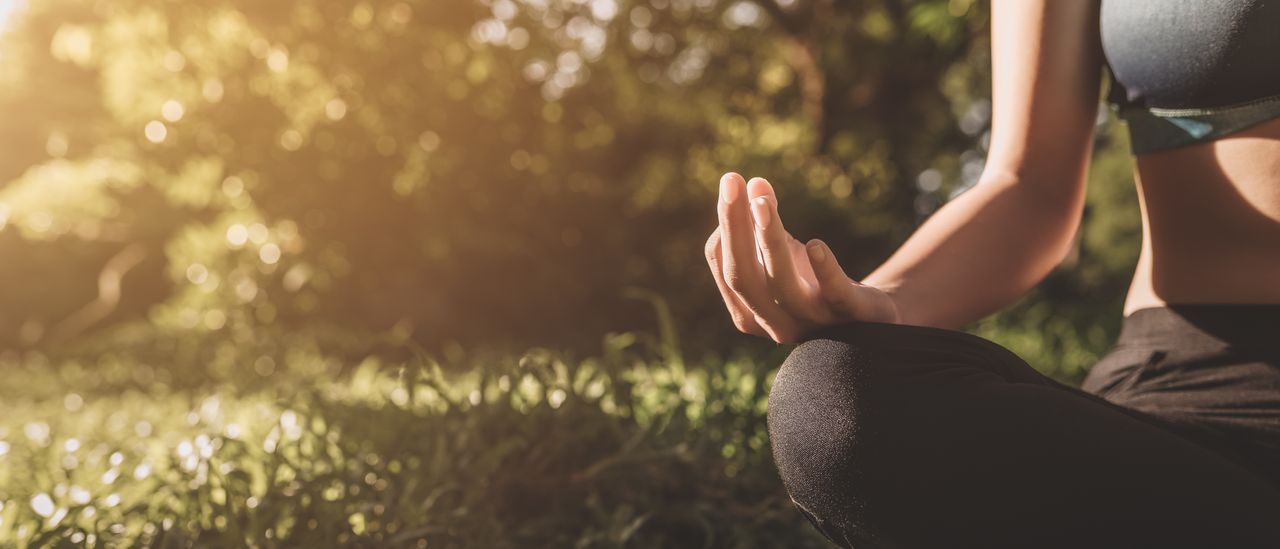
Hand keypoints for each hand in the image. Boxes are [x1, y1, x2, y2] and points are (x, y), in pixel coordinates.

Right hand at [704, 173, 900, 342]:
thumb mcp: (782, 256)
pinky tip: (815, 244)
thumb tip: (753, 184)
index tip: (733, 184)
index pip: (725, 268)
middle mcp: (774, 323)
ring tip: (761, 202)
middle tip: (731, 180)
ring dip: (769, 241)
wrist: (866, 315)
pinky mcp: (850, 314)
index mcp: (749, 312)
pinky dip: (824, 270)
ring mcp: (811, 322)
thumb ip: (763, 228)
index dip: (726, 225)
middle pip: (742, 277)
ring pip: (781, 285)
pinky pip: (834, 294)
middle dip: (734, 227)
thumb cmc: (813, 283)